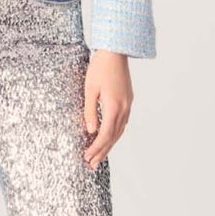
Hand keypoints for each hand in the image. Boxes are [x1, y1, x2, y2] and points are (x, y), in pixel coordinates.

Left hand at [83, 50, 131, 169]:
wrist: (116, 51)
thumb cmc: (100, 67)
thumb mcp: (89, 89)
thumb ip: (89, 111)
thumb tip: (90, 131)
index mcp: (113, 106)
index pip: (105, 134)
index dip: (96, 148)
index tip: (87, 157)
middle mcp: (124, 108)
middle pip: (113, 137)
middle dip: (102, 152)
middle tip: (92, 165)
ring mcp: (127, 105)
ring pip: (119, 131)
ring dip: (109, 145)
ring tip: (99, 156)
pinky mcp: (127, 100)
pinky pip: (122, 123)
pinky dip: (114, 134)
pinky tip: (109, 138)